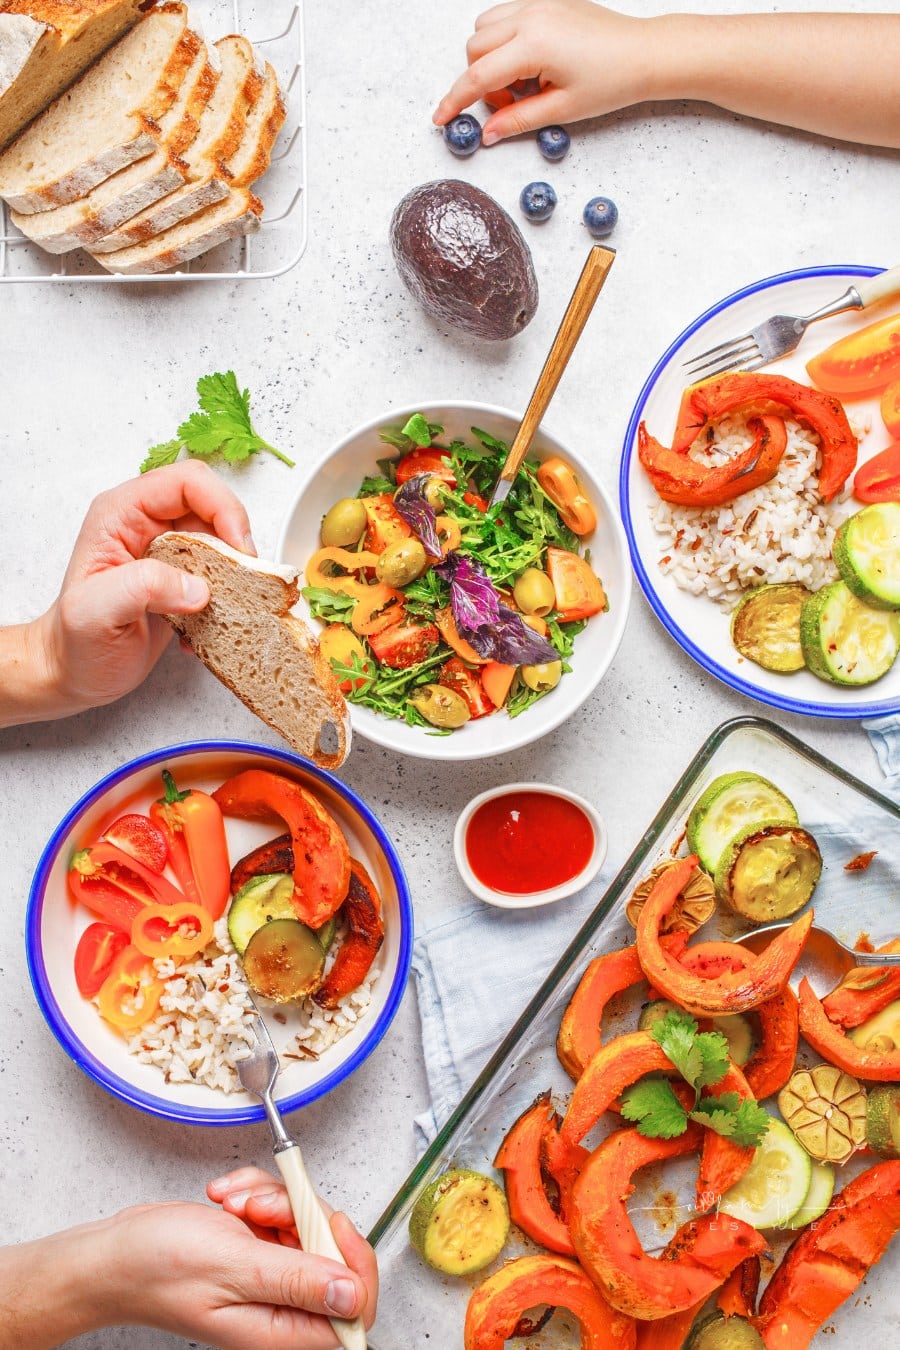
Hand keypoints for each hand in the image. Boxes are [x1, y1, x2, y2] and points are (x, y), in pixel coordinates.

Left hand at [26, 461, 253, 718]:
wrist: (74, 672)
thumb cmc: (75, 643)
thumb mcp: (95, 613)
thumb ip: (142, 588)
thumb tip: (196, 587)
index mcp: (121, 514)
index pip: (186, 483)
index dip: (222, 507)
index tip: (238, 549)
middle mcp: (146, 524)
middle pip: (212, 508)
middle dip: (235, 543)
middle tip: (243, 581)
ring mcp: (166, 551)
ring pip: (222, 542)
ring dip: (234, 575)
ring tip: (223, 609)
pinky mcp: (182, 579)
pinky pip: (221, 573)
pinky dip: (226, 598)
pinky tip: (205, 628)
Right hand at [98, 1169, 376, 1348]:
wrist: (115, 1253)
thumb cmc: (156, 1269)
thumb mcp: (232, 1267)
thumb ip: (296, 1280)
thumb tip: (352, 1294)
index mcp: (280, 1330)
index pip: (355, 1306)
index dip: (354, 1260)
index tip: (326, 1221)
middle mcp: (281, 1307)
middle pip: (333, 1252)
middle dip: (299, 1214)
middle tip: (258, 1210)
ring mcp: (272, 1276)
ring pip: (307, 1222)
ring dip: (272, 1199)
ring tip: (232, 1205)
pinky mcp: (261, 1249)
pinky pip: (282, 1210)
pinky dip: (258, 1194)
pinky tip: (226, 1199)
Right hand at [433, 0, 653, 141]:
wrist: (644, 54)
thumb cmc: (611, 81)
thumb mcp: (562, 109)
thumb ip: (518, 120)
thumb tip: (487, 134)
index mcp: (533, 44)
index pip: (478, 76)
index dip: (455, 100)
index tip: (440, 118)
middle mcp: (530, 17)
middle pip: (475, 48)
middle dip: (480, 80)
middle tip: (510, 104)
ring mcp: (538, 4)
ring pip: (485, 27)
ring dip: (490, 57)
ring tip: (521, 82)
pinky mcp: (546, 1)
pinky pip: (506, 16)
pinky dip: (504, 40)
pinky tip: (528, 63)